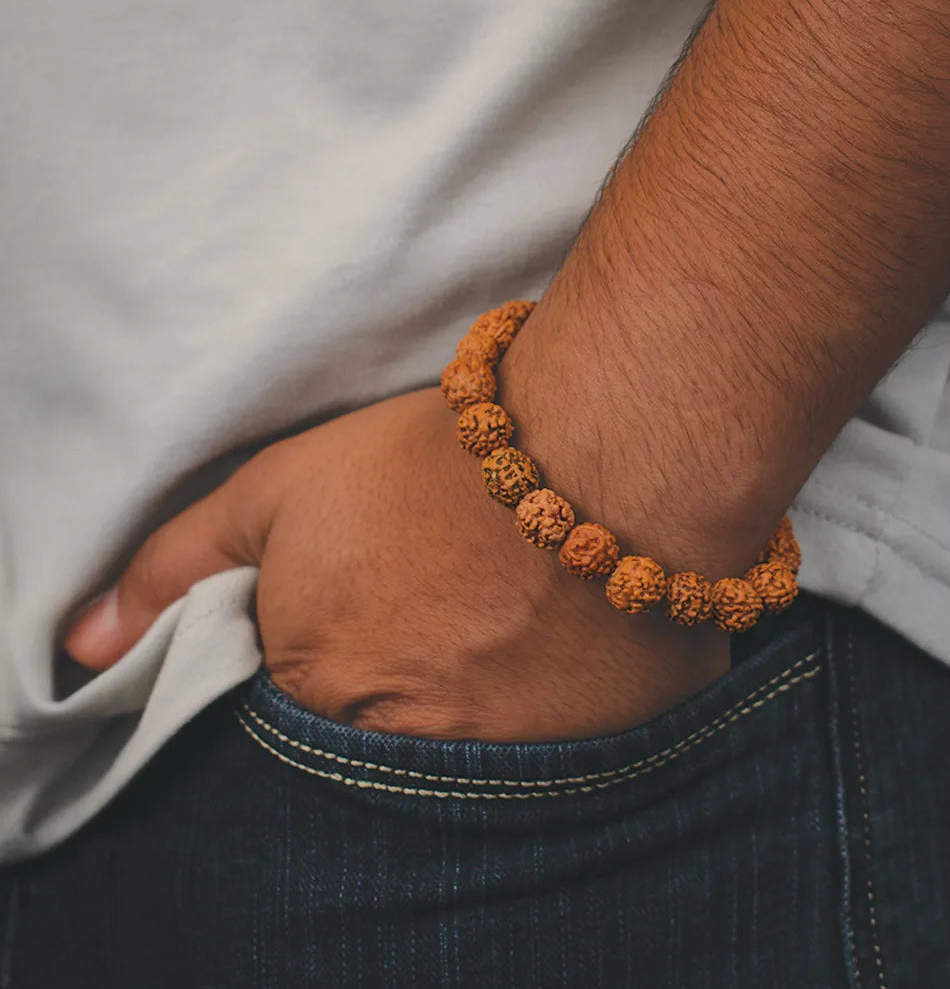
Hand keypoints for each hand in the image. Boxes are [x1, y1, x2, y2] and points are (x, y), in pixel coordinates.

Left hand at [65, 387, 730, 739]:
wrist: (596, 452)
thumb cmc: (429, 465)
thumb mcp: (281, 493)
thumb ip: (176, 566)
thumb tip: (82, 645)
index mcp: (323, 696)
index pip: (290, 723)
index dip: (324, 661)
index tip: (368, 609)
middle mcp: (413, 753)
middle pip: (379, 748)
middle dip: (398, 689)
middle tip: (441, 607)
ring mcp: (513, 765)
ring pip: (467, 754)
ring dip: (475, 700)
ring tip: (501, 617)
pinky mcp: (600, 754)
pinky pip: (556, 754)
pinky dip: (548, 707)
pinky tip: (559, 641)